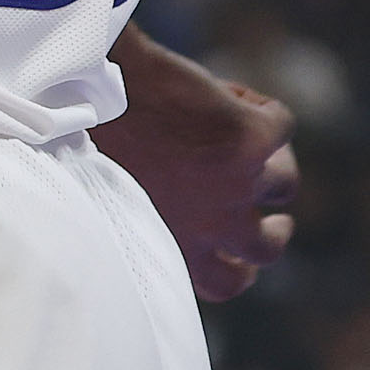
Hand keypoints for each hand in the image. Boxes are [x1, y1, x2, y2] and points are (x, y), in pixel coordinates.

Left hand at [98, 30, 297, 300]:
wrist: (85, 84)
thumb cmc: (88, 133)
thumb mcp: (119, 194)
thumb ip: (153, 214)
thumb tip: (177, 207)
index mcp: (173, 244)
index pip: (223, 285)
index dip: (239, 269)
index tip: (241, 257)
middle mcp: (212, 224)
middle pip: (267, 249)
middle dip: (276, 233)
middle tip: (275, 216)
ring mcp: (236, 183)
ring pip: (284, 183)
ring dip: (273, 163)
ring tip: (251, 141)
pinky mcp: (251, 139)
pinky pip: (280, 123)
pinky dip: (261, 107)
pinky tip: (229, 93)